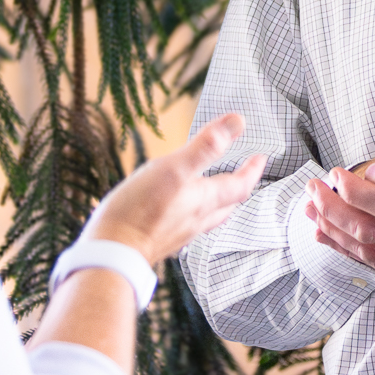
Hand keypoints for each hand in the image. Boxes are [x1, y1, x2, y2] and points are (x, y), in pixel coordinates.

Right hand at [84, 114, 265, 264]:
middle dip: (237, 188)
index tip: (261, 157)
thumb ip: (206, 146)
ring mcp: (178, 233)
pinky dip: (190, 215)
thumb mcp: (174, 168)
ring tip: (214, 193)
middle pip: (228, 205)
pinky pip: (185, 227)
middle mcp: (196, 220)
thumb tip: (237, 121)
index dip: (252, 170)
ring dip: (217, 203)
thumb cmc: (140, 210)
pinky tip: (176, 212)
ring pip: (208, 218)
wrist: (113, 254)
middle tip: (243, 175)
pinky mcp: (160, 241)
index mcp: (204, 200)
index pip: (239, 185)